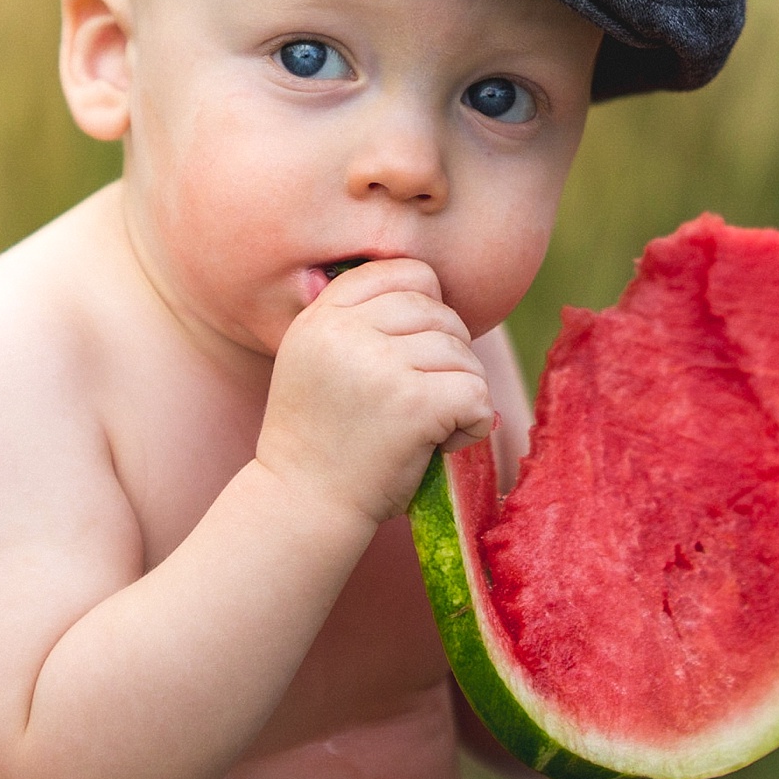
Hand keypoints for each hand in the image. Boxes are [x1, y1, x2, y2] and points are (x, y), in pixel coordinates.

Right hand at [257, 259, 494, 525]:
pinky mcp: (414, 403)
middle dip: (446, 354)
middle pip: (438, 312)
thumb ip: (355, 321)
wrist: (302, 506)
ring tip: (428, 427)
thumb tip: (431, 290)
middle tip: (422, 400)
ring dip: (460, 391)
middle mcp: (344, 332)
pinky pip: (476, 392)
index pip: (401, 272)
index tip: (414, 352)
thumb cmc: (320, 440)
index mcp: (321, 317)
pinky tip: (442, 444)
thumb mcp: (314, 360)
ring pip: (462, 352)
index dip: (425, 306)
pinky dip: (473, 422)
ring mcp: (379, 365)